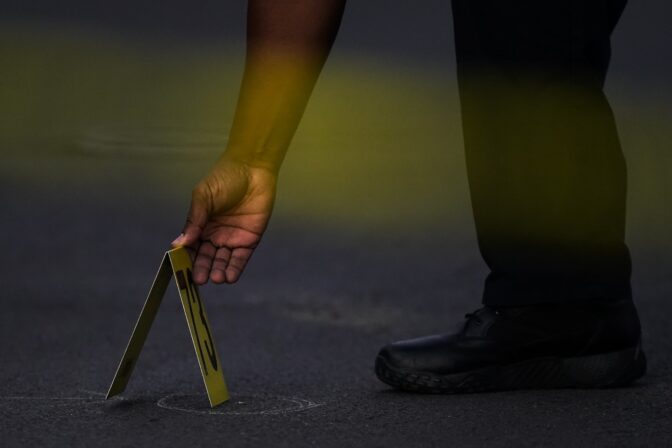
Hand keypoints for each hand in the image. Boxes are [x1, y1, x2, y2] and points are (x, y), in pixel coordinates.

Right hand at [172, 156, 276, 284]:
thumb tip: (179, 243)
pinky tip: (229, 277)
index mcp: (201, 224)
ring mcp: (233, 238)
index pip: (191, 247)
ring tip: (216, 278)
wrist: (252, 169)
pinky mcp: (250, 239)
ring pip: (223, 260)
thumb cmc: (225, 178)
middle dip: (202, 269)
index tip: (182, 270)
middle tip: (199, 280)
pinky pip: (241, 258)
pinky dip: (235, 268)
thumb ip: (194, 220)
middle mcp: (215, 234)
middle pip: (206, 257)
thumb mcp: (203, 197)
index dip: (187, 259)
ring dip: (218, 271)